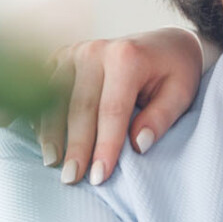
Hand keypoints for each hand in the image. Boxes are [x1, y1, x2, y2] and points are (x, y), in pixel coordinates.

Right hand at [38, 27, 205, 184]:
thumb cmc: (174, 72)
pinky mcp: (62, 57)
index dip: (104, 146)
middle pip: (79, 107)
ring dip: (51, 132)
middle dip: (76, 147)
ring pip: (55, 98)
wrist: (163, 43)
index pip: (112, 110)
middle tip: (72, 178)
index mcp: (127, 57)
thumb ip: (161, 117)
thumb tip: (137, 144)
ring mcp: (75, 51)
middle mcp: (96, 50)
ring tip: (52, 163)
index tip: (100, 177)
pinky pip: (45, 88)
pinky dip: (40, 113)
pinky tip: (41, 138)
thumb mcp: (182, 92)